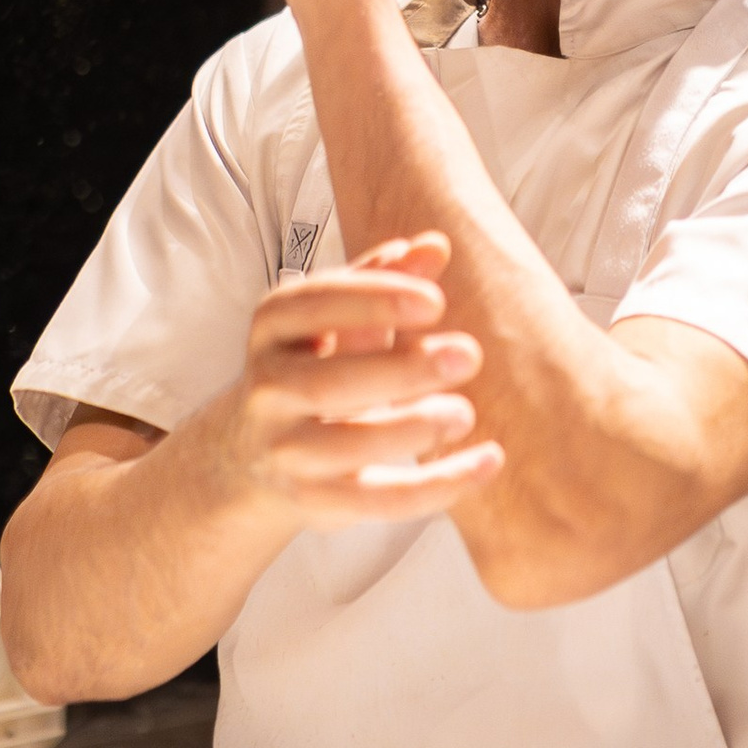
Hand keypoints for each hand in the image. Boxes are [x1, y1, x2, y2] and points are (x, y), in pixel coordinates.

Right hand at [219, 233, 499, 521]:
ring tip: (465, 413)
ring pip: (345, 447)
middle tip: (469, 355)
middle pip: (326, 383)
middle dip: (400, 369)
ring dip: (411, 428)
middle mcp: (268, 389)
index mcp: (273, 329)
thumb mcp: (340, 318)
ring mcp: (285, 451)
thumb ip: (384, 281)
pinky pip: (378, 501)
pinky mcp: (315, 502)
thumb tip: (434, 245)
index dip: (373, 300)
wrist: (259, 455)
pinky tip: (488, 462)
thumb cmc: (318, 365)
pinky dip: (438, 485)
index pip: (312, 305)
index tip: (436, 301)